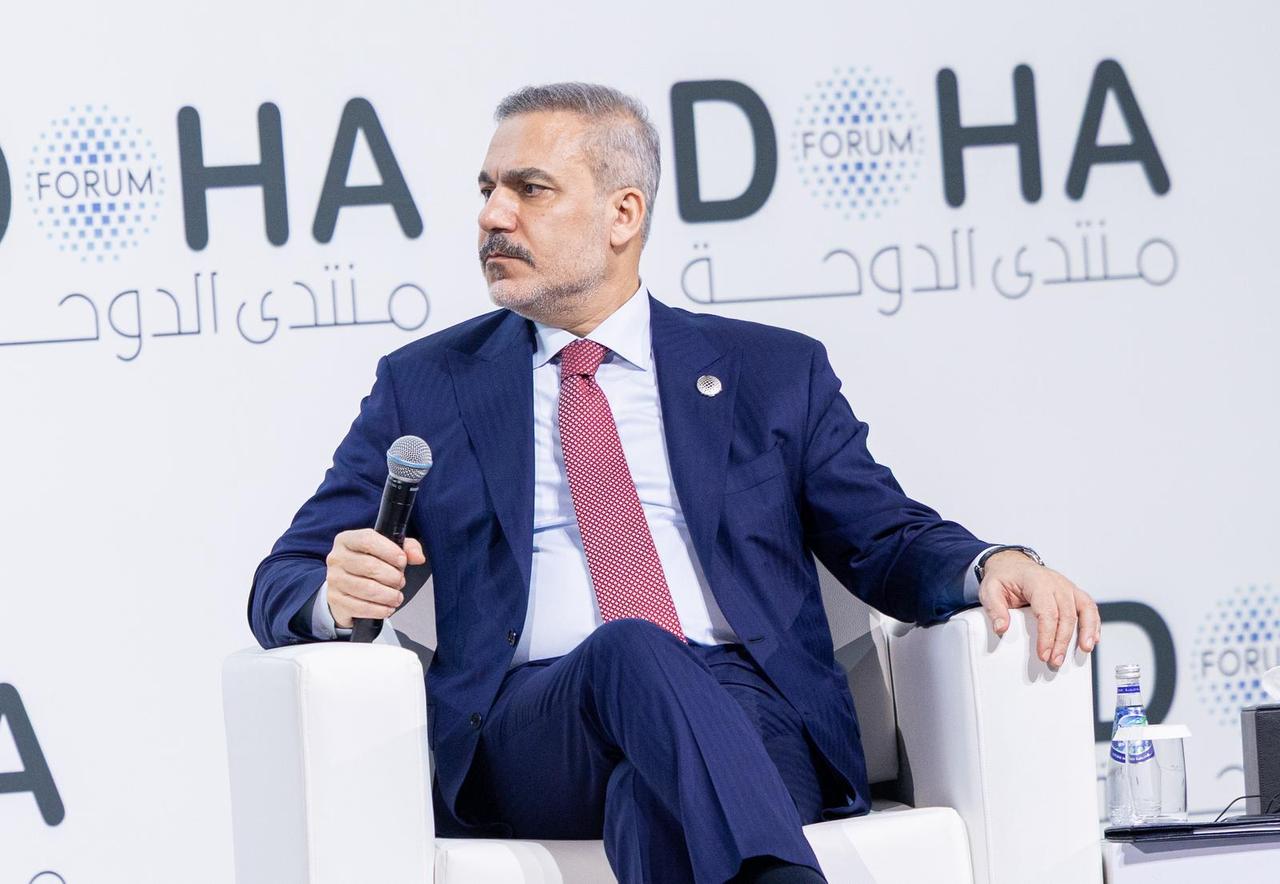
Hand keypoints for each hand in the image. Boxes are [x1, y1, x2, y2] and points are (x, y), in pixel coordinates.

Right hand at [325, 529, 426, 628]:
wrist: (347, 588)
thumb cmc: (369, 565)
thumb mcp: (388, 550)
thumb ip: (407, 548)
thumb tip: (418, 557)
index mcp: (347, 540)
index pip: (367, 540)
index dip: (389, 551)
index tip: (403, 561)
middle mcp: (337, 558)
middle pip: (369, 566)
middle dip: (392, 576)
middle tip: (400, 581)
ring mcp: (334, 580)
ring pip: (366, 588)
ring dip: (388, 595)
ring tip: (396, 596)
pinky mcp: (336, 600)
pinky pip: (361, 607)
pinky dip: (379, 609)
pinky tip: (387, 608)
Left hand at [978, 550, 1099, 667]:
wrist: (1012, 565)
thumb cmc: (1004, 578)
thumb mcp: (990, 590)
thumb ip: (995, 608)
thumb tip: (1001, 628)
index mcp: (1036, 581)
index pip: (1046, 611)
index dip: (1047, 635)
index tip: (1043, 653)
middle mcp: (1056, 583)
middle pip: (1066, 614)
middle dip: (1062, 641)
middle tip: (1055, 660)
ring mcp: (1067, 587)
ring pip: (1085, 608)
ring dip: (1087, 631)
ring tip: (1084, 649)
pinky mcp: (1073, 593)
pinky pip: (1089, 607)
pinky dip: (1094, 623)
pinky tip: (1092, 639)